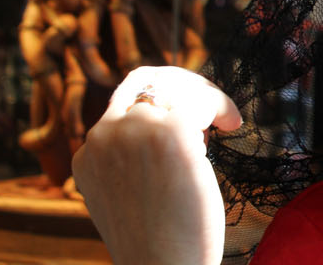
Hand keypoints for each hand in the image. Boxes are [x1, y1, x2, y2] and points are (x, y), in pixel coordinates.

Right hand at [72, 66, 241, 264]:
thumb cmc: (161, 241)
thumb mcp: (134, 192)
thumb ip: (138, 157)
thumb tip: (179, 123)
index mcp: (89, 154)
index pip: (126, 97)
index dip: (165, 94)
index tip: (194, 114)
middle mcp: (103, 137)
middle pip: (149, 81)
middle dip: (187, 87)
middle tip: (216, 110)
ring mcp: (132, 131)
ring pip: (177, 88)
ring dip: (207, 101)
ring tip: (224, 127)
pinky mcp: (168, 132)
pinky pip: (201, 100)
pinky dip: (222, 106)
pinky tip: (233, 126)